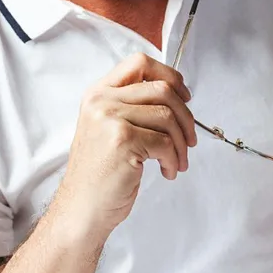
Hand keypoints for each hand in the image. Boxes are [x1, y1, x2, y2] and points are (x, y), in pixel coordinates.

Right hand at [55, 53, 196, 237]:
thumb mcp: (109, 128)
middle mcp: (101, 101)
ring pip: (168, 116)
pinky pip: (166, 142)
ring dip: (182, 143)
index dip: (170, 76)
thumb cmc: (101, 173)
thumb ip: (134, 106)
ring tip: (178, 161)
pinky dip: (174, 159)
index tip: (185, 96)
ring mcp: (110, 118)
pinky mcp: (122, 140)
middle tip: (190, 140)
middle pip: (163, 89)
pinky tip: (167, 171)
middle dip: (186, 117)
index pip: (140, 63)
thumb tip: (178, 94)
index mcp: (98, 93)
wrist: (82, 208)